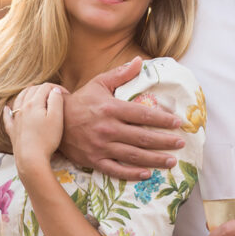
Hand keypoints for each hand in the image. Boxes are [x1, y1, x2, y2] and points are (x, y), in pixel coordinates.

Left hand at [4, 83, 65, 172]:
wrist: (31, 158)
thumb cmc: (46, 139)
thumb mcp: (56, 118)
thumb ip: (56, 100)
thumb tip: (55, 90)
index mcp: (34, 103)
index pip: (46, 87)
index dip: (57, 88)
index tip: (68, 95)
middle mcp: (22, 108)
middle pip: (32, 90)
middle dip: (44, 89)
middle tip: (55, 95)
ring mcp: (16, 119)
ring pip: (19, 99)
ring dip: (27, 93)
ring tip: (34, 93)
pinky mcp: (12, 130)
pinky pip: (8, 116)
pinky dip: (8, 110)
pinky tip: (7, 108)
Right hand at [61, 57, 184, 178]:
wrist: (53, 120)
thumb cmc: (81, 100)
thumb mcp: (99, 83)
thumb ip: (121, 74)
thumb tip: (139, 61)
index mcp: (111, 108)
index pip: (143, 114)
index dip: (163, 119)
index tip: (178, 122)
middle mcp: (108, 128)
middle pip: (143, 137)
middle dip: (165, 141)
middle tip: (181, 143)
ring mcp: (101, 146)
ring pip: (134, 155)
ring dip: (155, 159)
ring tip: (172, 161)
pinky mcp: (94, 160)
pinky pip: (116, 170)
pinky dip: (132, 174)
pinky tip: (147, 175)